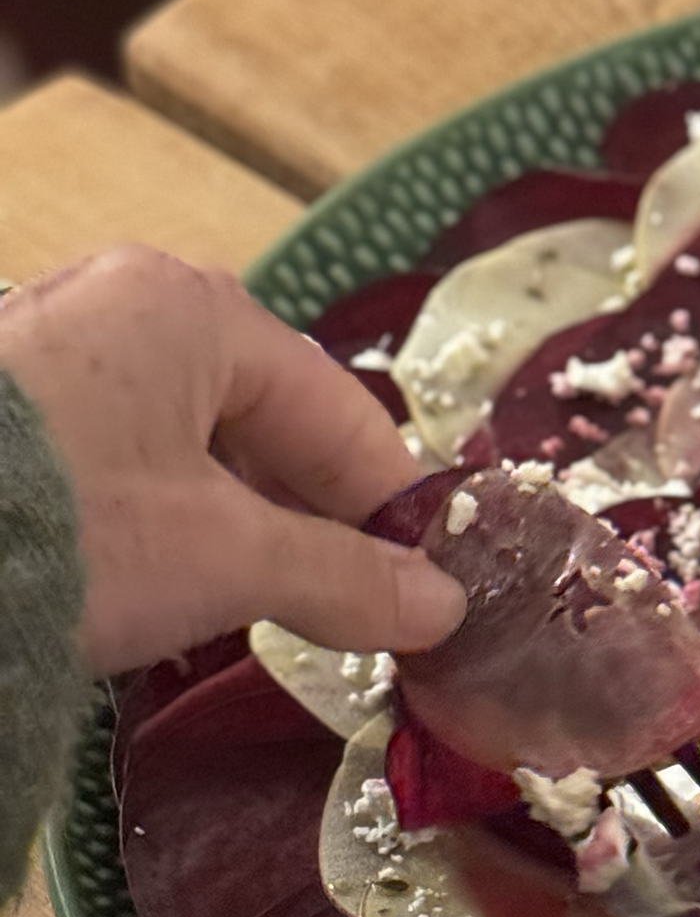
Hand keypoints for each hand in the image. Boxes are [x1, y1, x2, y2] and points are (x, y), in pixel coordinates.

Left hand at [0, 245, 464, 670]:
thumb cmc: (66, 528)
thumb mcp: (225, 560)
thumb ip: (344, 578)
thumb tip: (439, 607)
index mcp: (194, 309)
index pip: (339, 411)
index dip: (394, 506)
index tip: (428, 585)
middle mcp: (118, 304)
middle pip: (257, 421)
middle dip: (305, 520)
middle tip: (342, 612)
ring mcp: (43, 348)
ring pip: (180, 444)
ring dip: (229, 527)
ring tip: (249, 612)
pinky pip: (109, 456)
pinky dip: (150, 519)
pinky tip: (152, 589)